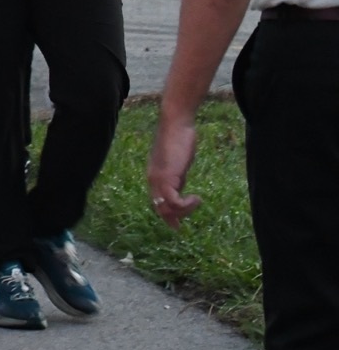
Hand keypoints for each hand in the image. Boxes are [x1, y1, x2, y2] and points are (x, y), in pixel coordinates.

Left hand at [147, 112, 202, 228]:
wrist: (176, 123)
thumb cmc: (179, 139)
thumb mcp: (178, 163)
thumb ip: (177, 176)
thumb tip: (180, 188)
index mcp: (154, 176)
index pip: (156, 202)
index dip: (166, 215)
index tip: (176, 225)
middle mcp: (152, 180)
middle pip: (159, 208)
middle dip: (172, 218)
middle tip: (181, 226)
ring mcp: (158, 179)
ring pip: (166, 208)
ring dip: (183, 211)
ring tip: (196, 202)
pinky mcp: (167, 177)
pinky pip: (173, 201)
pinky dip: (186, 205)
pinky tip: (197, 198)